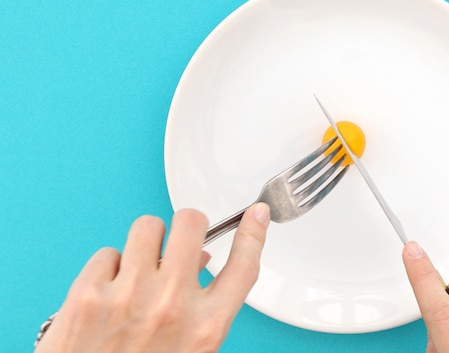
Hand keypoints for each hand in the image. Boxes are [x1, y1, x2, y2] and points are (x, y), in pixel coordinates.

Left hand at [34, 203, 270, 352]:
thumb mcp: (192, 349)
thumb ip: (205, 307)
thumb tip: (201, 259)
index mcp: (205, 327)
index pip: (243, 266)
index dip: (253, 233)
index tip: (256, 214)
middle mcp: (171, 307)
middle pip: (191, 225)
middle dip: (187, 226)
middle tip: (177, 240)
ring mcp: (128, 297)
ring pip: (147, 226)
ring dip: (146, 243)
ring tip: (139, 268)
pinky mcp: (88, 295)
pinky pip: (107, 252)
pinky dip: (109, 267)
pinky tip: (109, 291)